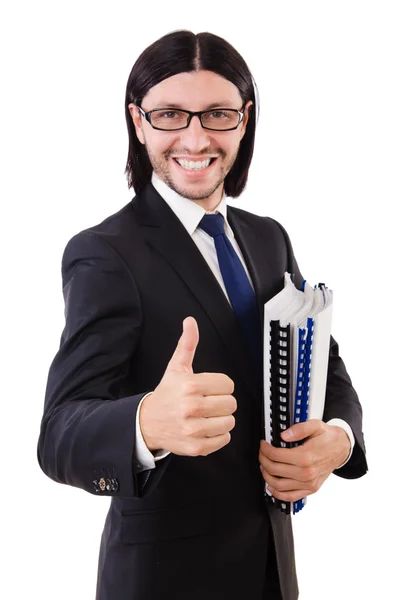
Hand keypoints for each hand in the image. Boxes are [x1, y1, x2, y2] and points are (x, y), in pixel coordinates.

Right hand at [140, 316, 236, 456]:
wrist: (147, 423)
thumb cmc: (166, 394)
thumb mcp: (176, 367)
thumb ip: (187, 344)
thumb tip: (190, 321)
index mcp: (190, 385)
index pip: (228, 384)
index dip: (219, 386)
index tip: (208, 389)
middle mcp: (192, 407)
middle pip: (231, 403)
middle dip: (222, 402)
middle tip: (207, 403)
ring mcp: (194, 429)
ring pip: (230, 422)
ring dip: (221, 419)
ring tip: (206, 416)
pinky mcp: (197, 447)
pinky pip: (224, 439)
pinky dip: (218, 436)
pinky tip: (205, 428)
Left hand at [258, 420, 350, 501]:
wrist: (342, 448)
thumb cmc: (328, 438)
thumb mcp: (315, 425)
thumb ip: (299, 429)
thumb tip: (284, 435)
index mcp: (306, 457)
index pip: (276, 455)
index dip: (265, 449)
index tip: (263, 445)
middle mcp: (306, 472)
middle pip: (274, 470)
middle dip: (263, 460)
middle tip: (262, 453)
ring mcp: (308, 483)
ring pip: (279, 485)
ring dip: (267, 476)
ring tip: (264, 467)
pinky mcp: (311, 489)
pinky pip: (290, 496)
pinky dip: (278, 494)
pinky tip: (271, 486)